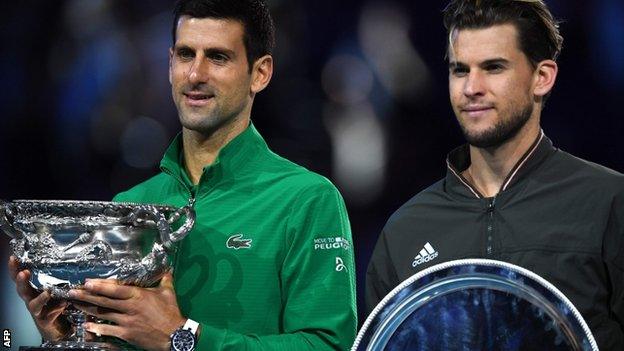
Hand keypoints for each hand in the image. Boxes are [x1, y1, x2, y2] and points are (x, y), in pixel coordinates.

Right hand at [8, 256, 69, 340]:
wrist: (54, 326)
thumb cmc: (51, 303)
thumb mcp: (52, 287)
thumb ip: (55, 277)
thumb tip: (63, 258)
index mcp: (31, 290)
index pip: (20, 278)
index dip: (14, 269)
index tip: (12, 258)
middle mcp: (31, 299)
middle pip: (22, 291)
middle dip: (21, 282)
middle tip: (24, 273)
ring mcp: (37, 311)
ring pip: (33, 305)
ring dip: (40, 299)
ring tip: (47, 293)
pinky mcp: (45, 320)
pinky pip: (48, 316)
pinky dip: (55, 310)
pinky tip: (62, 305)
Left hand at [69, 272, 184, 350]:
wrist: (174, 335)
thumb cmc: (171, 313)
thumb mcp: (168, 293)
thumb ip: (165, 279)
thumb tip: (167, 269)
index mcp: (139, 296)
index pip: (115, 289)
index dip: (100, 285)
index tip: (87, 282)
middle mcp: (130, 308)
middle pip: (104, 301)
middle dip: (87, 296)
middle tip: (72, 292)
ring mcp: (127, 321)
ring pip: (103, 314)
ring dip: (88, 309)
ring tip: (76, 305)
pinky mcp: (126, 334)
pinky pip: (108, 330)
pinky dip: (96, 328)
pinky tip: (86, 325)